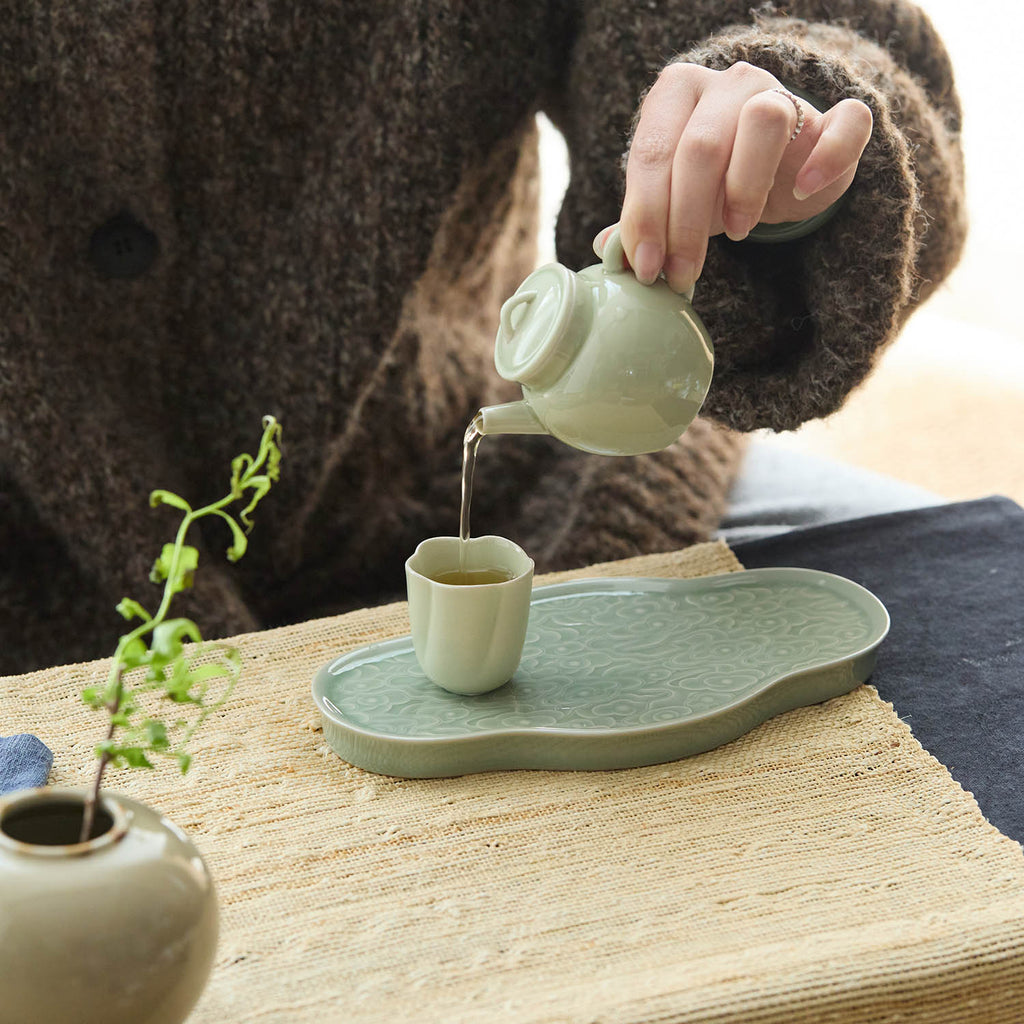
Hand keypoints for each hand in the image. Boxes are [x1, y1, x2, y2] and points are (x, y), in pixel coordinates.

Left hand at [617, 61, 872, 293]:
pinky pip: (846, 122)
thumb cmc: (714, 186)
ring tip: (736, 232)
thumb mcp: (672, 202)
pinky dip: (827, 157)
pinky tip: (803, 190)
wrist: (780, 174)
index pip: (652, 151)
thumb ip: (641, 221)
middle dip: (685, 222)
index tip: (645, 267)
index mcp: (676, 94)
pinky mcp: (834, 119)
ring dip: (745, 187)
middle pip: (701, 147)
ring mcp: (784, 92)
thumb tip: (607, 251)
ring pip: (763, 120)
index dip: (645, 214)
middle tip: (682, 274)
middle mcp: (728, 83)